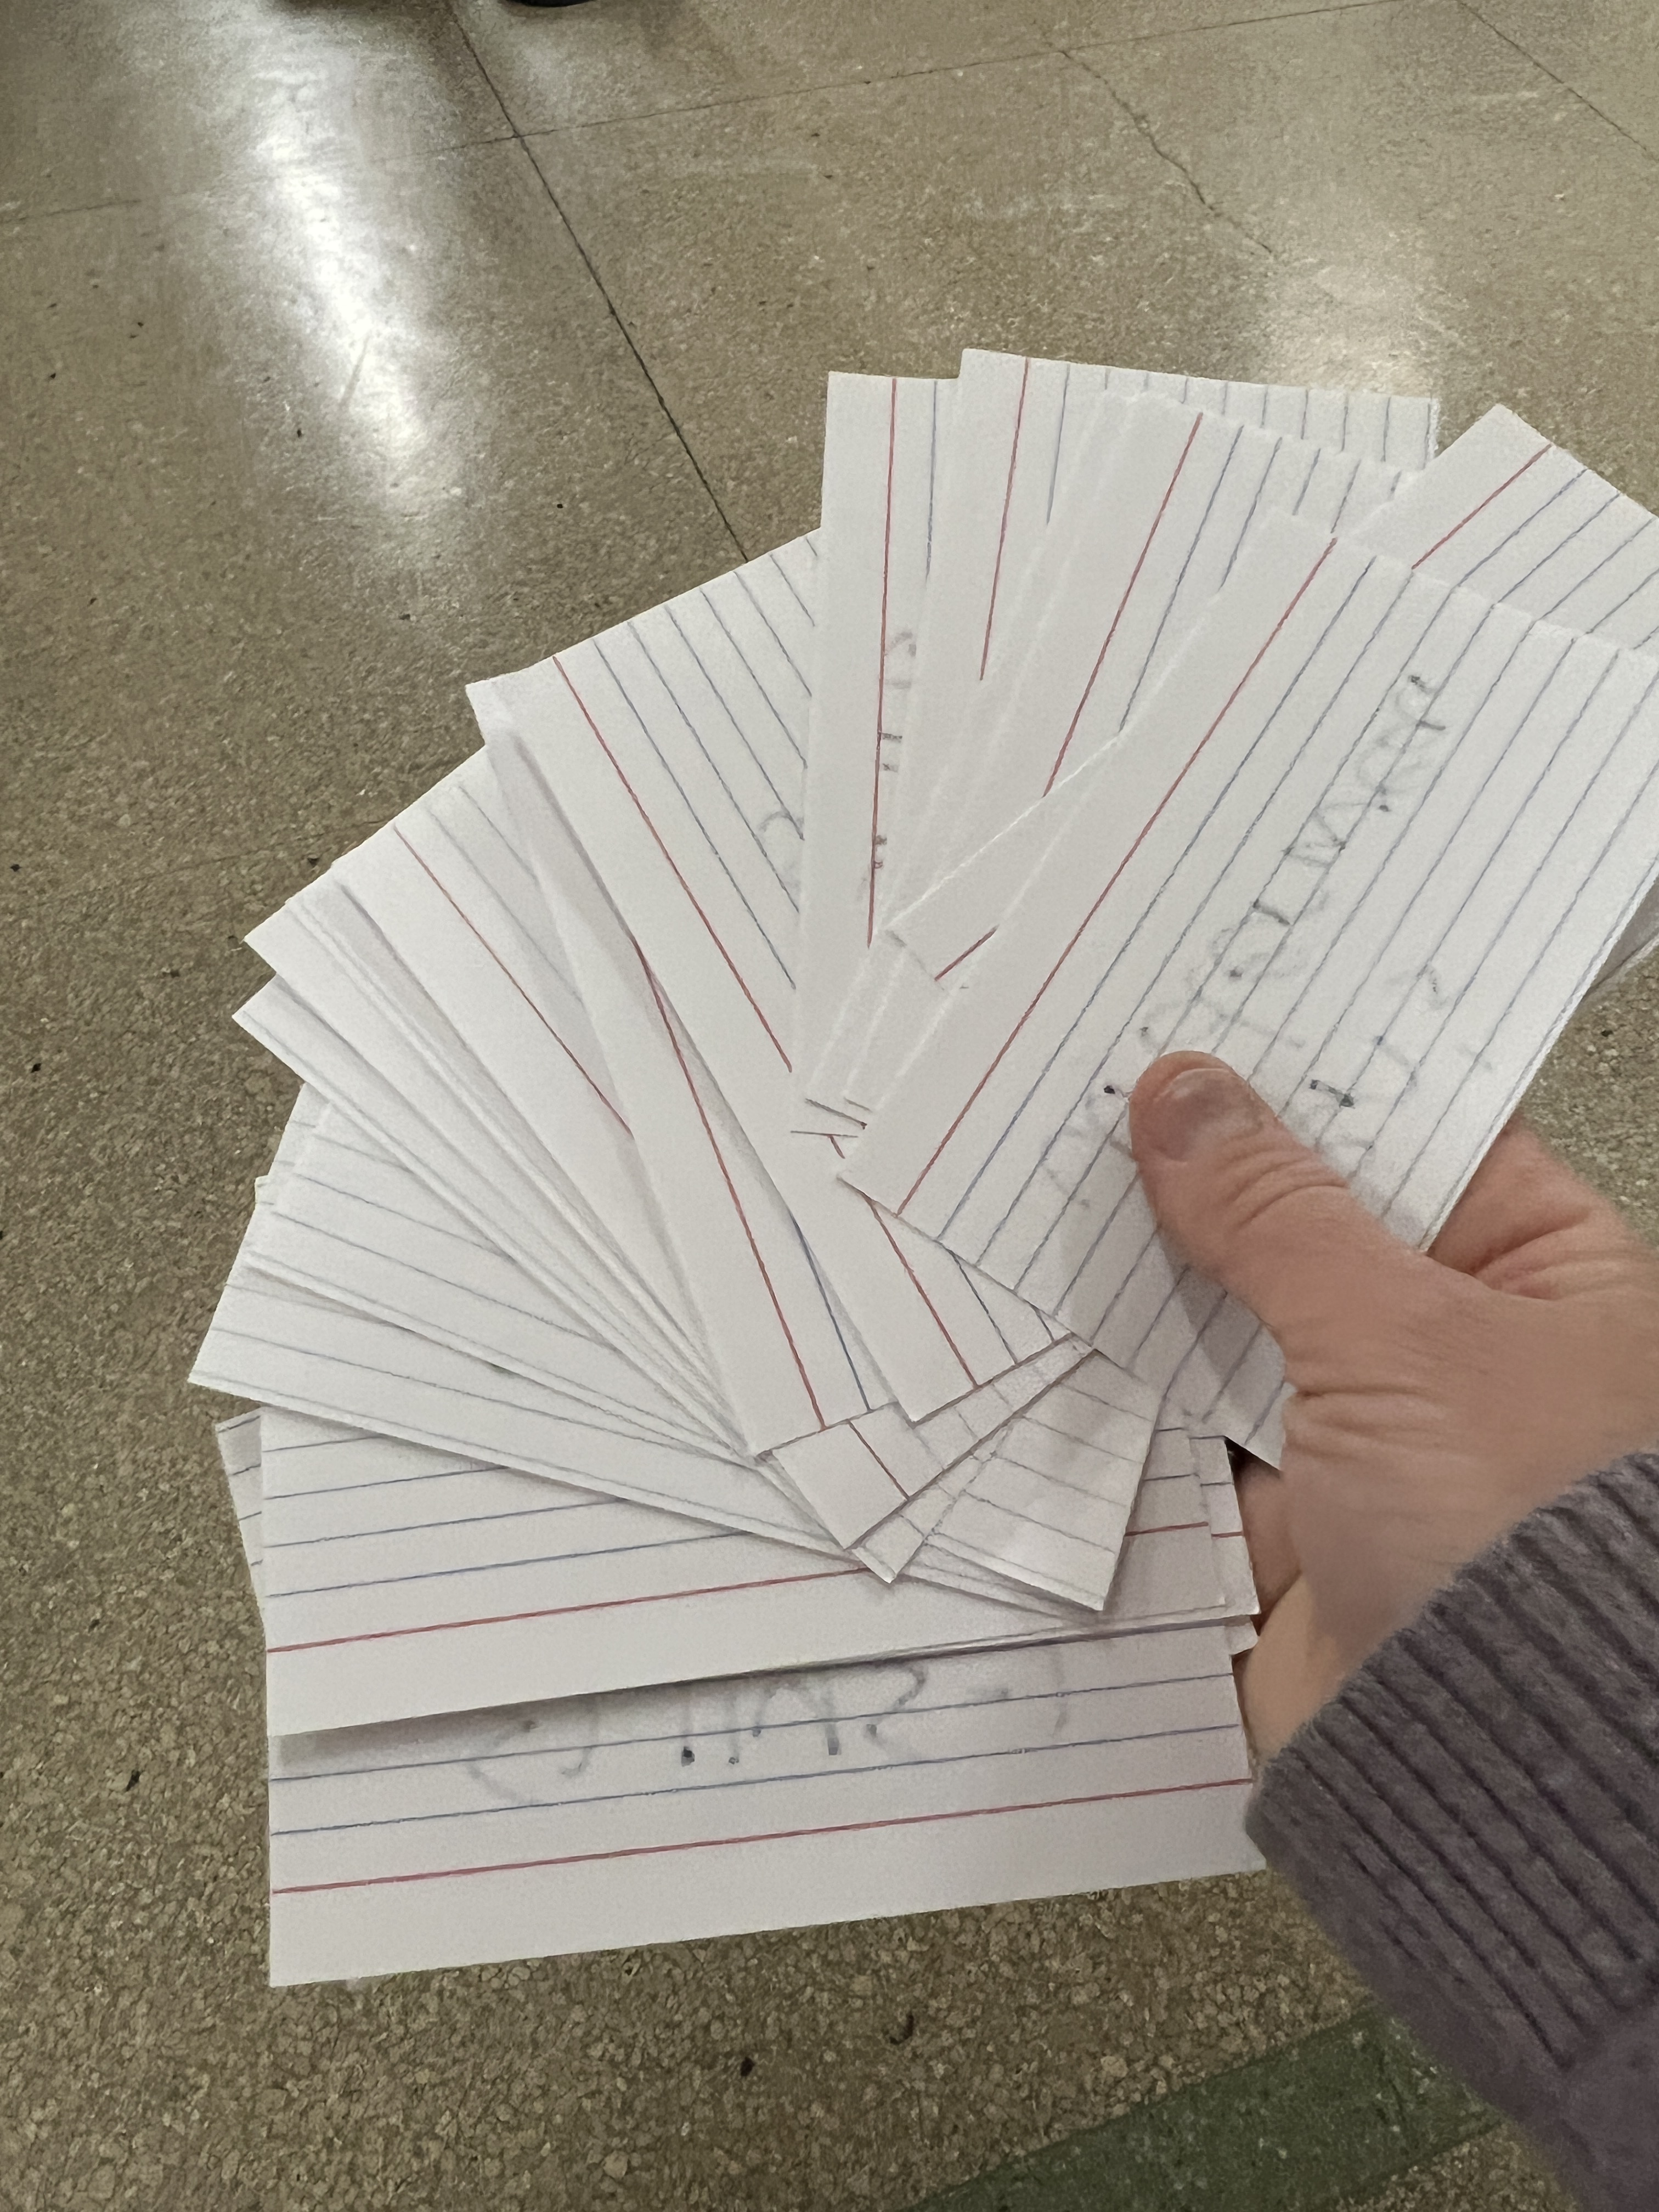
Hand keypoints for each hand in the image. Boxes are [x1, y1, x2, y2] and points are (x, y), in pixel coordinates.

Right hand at [1129, 1052, 1658, 1759]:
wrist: (1489, 1769)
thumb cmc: (1521, 1550)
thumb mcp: (1401, 1336)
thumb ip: (1278, 1212)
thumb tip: (1191, 1099)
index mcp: (1549, 1282)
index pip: (1420, 1138)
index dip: (1314, 1084)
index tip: (1207, 1023)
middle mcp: (1467, 1358)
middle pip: (1317, 1236)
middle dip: (1211, 1191)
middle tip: (1100, 1102)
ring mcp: (1376, 1446)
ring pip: (1241, 1337)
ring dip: (1160, 1299)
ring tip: (1055, 1206)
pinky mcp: (1294, 1529)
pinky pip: (1196, 1442)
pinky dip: (1135, 1408)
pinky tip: (1059, 1336)